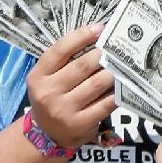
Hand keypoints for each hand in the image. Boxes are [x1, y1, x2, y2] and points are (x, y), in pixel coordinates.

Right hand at [24, 23, 114, 150]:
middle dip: (102, 54)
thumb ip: (65, 61)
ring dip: (112, 71)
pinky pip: (106, 103)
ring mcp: (64, 110)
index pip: (59, 50)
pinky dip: (117, 92)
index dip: (81, 36)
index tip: (100, 28)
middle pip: (82, 66)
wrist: (47, 134)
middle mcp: (48, 93)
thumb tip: (97, 36)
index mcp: (38, 76)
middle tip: (116, 48)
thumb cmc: (52, 97)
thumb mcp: (48, 79)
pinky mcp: (81, 124)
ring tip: (123, 64)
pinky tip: (123, 85)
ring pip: (97, 83)